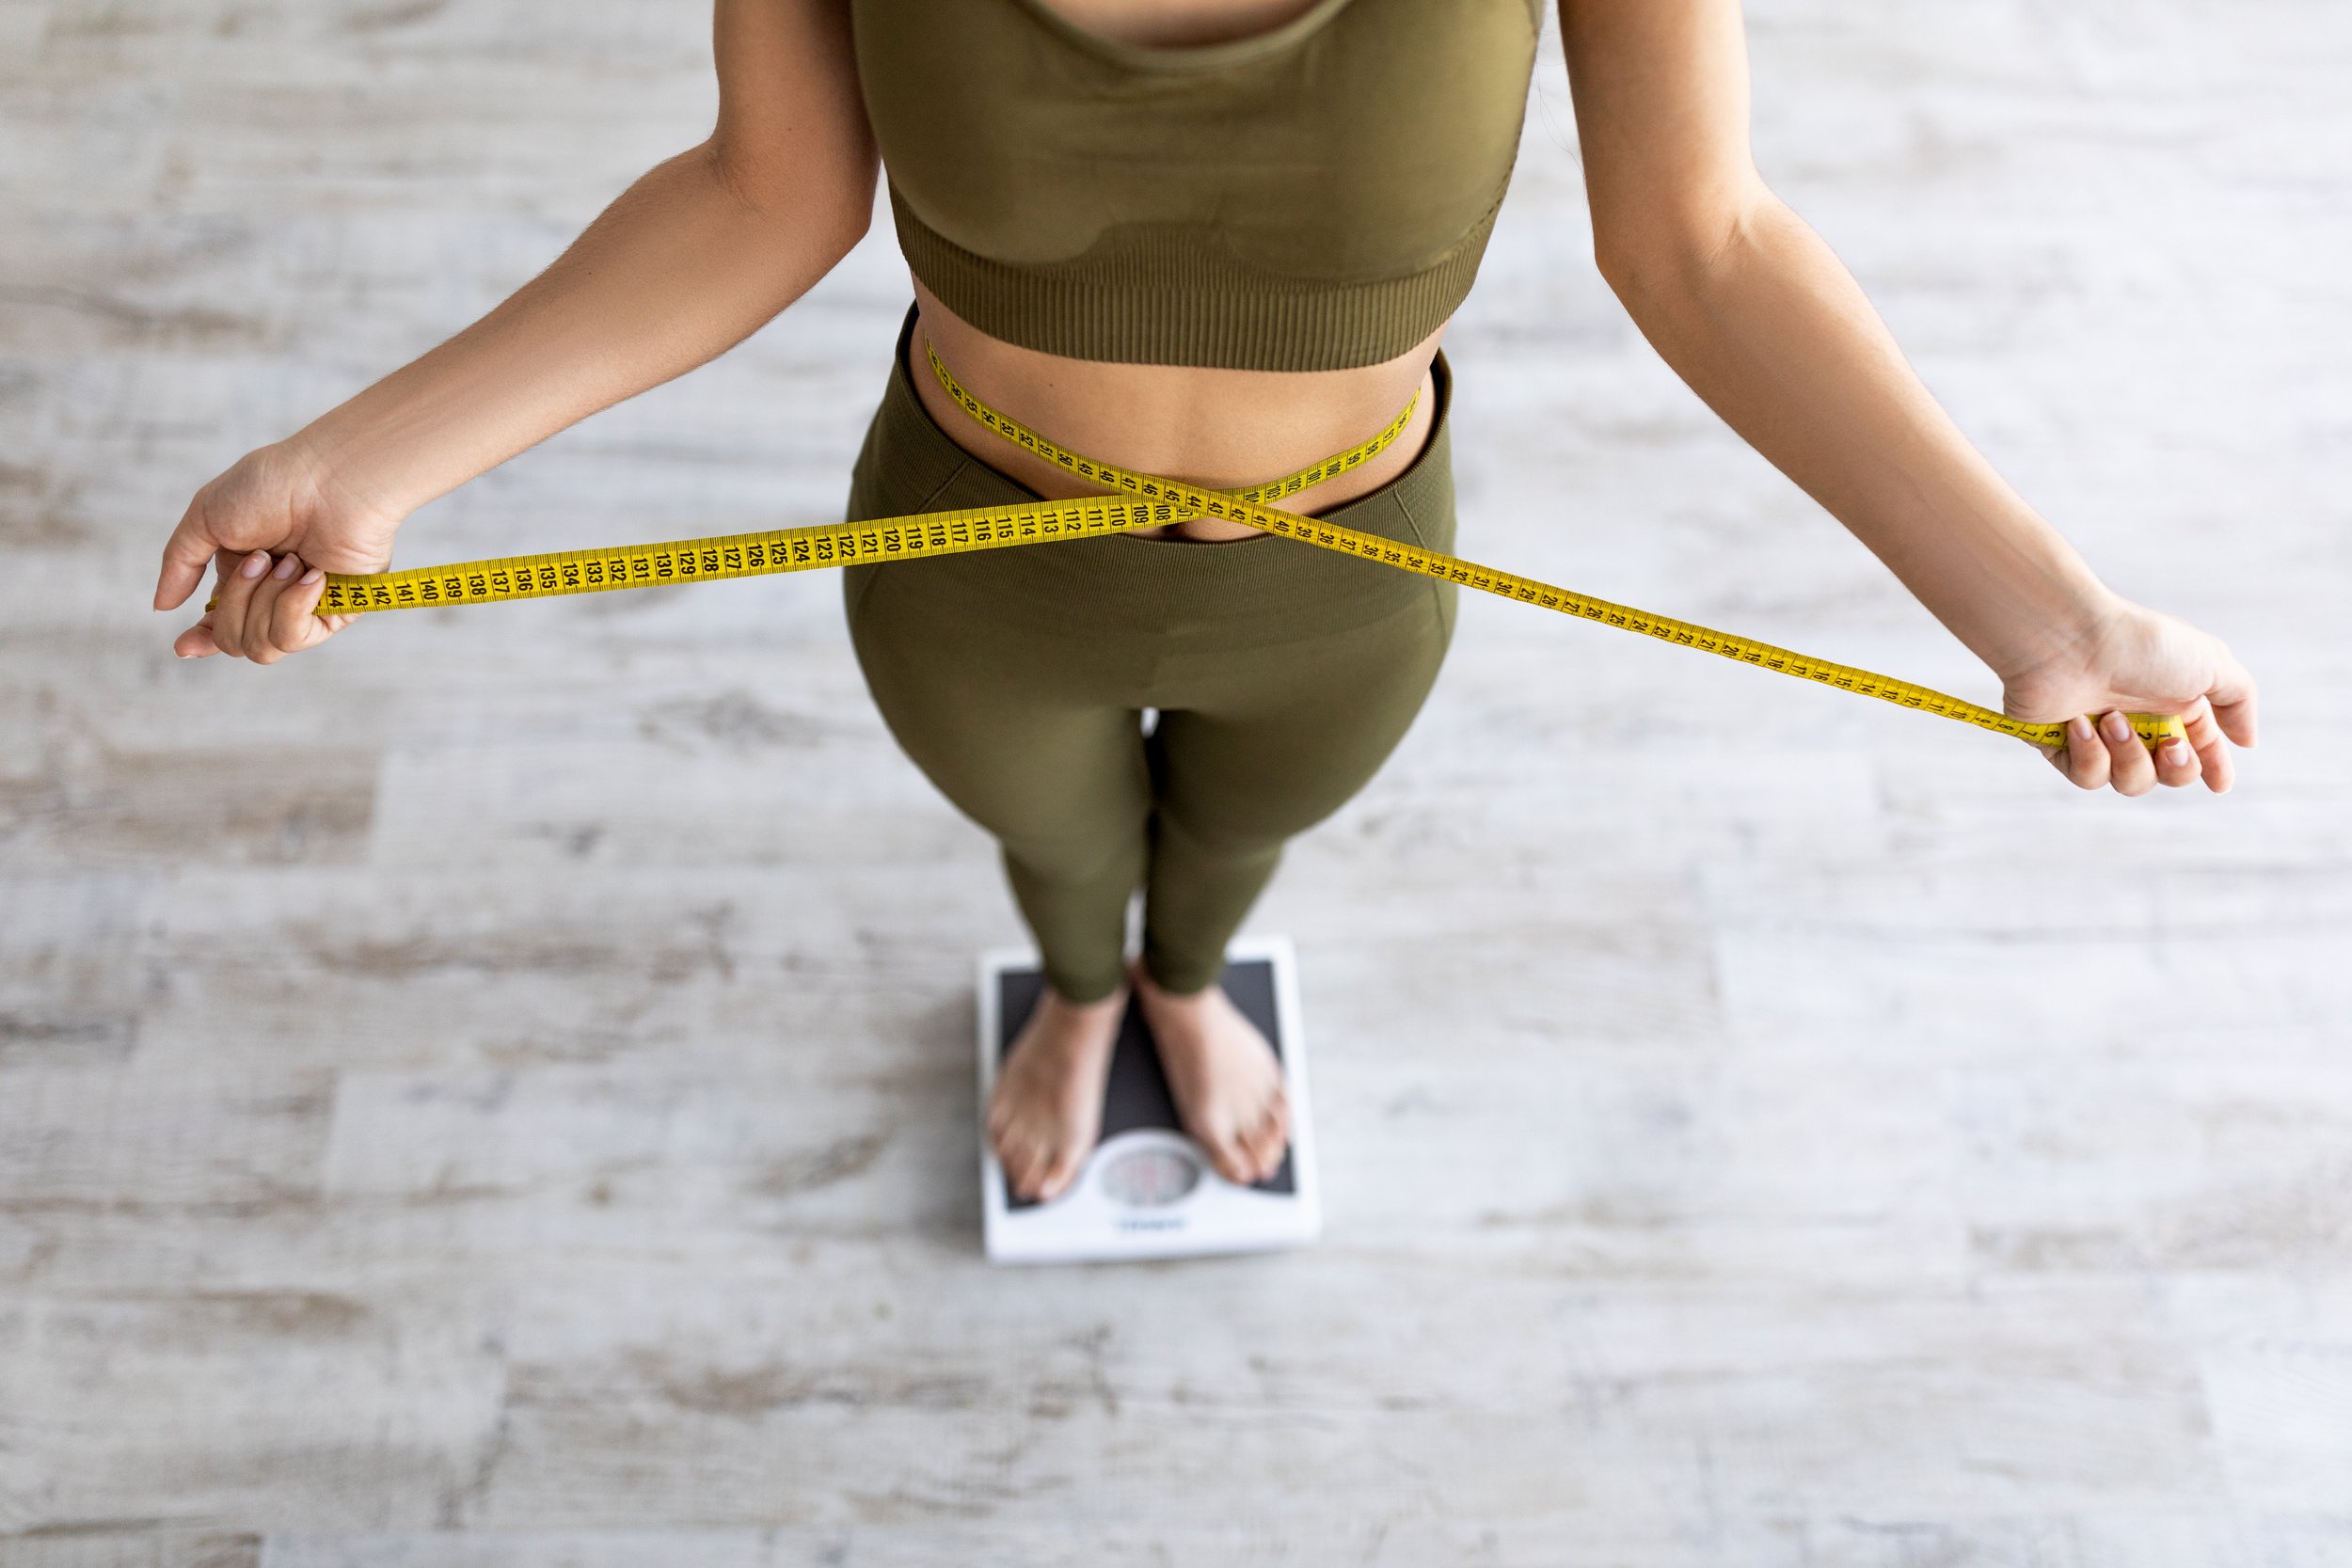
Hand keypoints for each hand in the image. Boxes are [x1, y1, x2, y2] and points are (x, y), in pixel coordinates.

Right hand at [155, 440, 402, 663]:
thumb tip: (162, 605)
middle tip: (260, 558)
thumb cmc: (272, 487)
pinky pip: (294, 637)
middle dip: (235, 600)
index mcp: (241, 575)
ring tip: (289, 560)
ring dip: (263, 600)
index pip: (218, 625)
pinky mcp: (336, 614)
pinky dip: (292, 605)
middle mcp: (272, 595)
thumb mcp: (206, 517)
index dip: (201, 640)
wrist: (330, 482)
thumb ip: (181, 564)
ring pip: (260, 646)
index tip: (183, 646)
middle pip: (233, 640)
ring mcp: (305, 607)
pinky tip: (312, 575)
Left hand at [2002, 598, 2256, 794]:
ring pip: (2129, 783)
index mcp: (2174, 699)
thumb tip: (2247, 741)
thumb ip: (2238, 699)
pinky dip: (2088, 754)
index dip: (2212, 768)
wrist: (2068, 640)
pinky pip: (2086, 776)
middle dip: (2177, 768)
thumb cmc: (2139, 645)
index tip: (2221, 785)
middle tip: (2170, 745)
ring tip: (2112, 720)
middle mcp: (2138, 718)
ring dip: (2128, 757)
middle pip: (2168, 774)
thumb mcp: (2210, 662)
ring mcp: (2098, 733)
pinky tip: (2079, 724)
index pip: (2200, 745)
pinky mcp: (2060, 744)